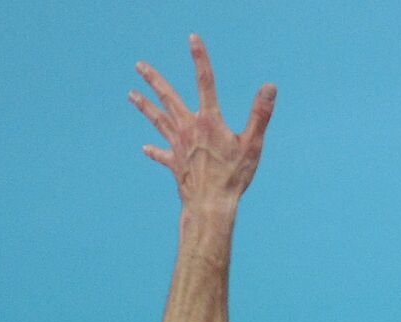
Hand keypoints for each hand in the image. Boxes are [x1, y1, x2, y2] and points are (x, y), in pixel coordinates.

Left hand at [130, 35, 275, 210]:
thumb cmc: (234, 176)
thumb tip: (269, 87)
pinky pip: (162, 154)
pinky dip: (155, 151)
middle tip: (139, 66)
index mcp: (209, 121)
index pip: (205, 82)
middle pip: (168, 98)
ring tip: (131, 95)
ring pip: (158, 120)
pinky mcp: (174, 163)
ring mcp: (178, 145)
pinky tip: (146, 148)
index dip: (200, 59)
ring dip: (145, 106)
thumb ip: (260, 114)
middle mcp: (188, 128)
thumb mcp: (253, 144)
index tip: (192, 39)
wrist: (210, 204)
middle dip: (154, 80)